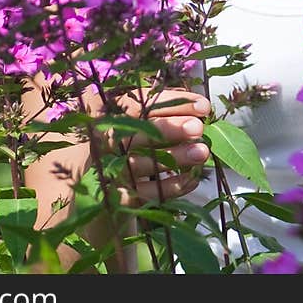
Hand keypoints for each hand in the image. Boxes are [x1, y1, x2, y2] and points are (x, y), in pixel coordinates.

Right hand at [114, 87, 211, 203]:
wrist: (99, 181)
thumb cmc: (127, 138)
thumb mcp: (137, 118)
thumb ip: (162, 110)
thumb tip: (200, 107)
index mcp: (108, 114)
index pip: (139, 105)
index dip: (171, 104)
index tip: (202, 106)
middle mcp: (105, 142)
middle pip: (136, 134)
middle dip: (169, 129)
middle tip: (198, 128)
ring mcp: (111, 171)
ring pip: (142, 165)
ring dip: (175, 158)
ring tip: (202, 152)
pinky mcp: (119, 198)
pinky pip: (148, 194)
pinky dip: (172, 186)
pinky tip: (193, 178)